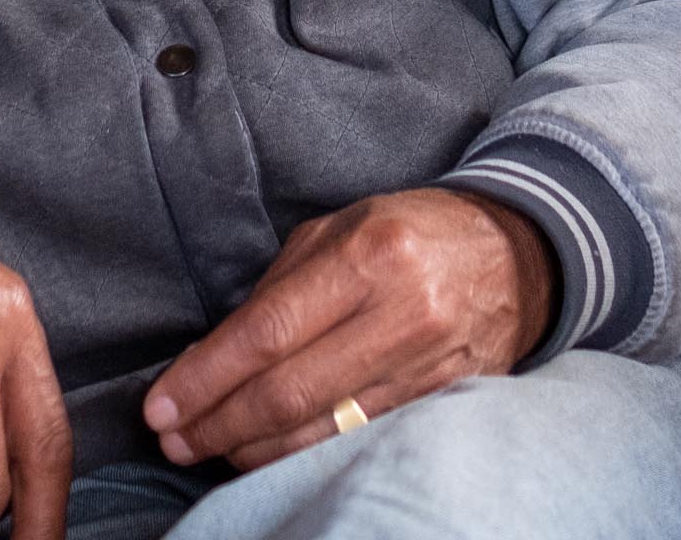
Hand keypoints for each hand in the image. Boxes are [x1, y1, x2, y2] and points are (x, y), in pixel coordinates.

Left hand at [141, 188, 556, 472]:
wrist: (519, 253)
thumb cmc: (411, 233)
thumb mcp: (342, 227)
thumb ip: (280, 285)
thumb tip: (214, 355)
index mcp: (368, 253)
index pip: (267, 332)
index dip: (206, 377)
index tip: (161, 408)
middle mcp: (402, 310)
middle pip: (289, 391)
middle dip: (219, 423)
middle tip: (174, 441)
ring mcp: (430, 362)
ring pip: (324, 429)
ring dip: (255, 450)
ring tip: (211, 451)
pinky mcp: (447, 399)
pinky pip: (361, 440)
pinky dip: (307, 454)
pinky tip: (270, 454)